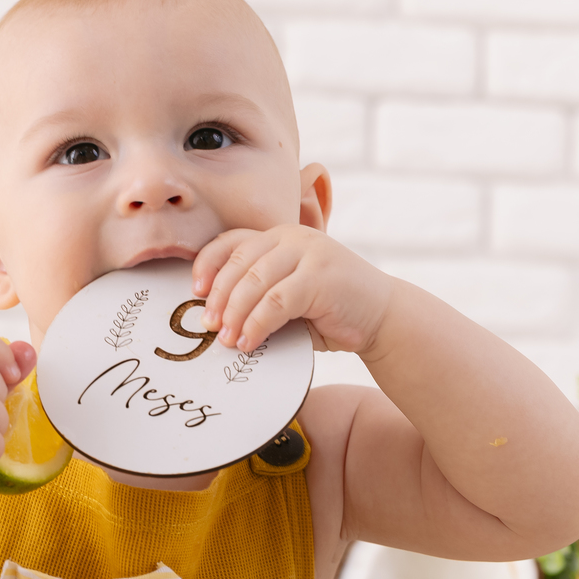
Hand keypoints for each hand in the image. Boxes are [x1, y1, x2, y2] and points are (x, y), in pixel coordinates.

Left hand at [192, 225, 392, 355]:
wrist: (383, 317)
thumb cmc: (329, 310)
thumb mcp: (288, 296)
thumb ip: (258, 296)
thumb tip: (213, 317)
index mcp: (280, 237)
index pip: (233, 241)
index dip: (208, 264)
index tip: (195, 291)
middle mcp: (293, 237)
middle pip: (239, 262)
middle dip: (219, 297)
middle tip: (208, 324)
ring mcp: (309, 253)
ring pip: (255, 282)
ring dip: (235, 314)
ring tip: (227, 339)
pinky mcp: (321, 276)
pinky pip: (276, 301)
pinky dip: (257, 324)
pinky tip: (249, 342)